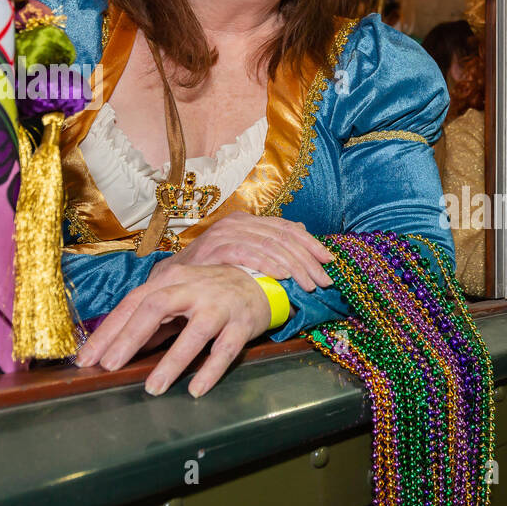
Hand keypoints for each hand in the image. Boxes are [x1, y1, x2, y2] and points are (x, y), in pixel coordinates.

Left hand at [76, 263, 270, 397]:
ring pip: (194, 332)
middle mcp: (194, 288)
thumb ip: (151, 322)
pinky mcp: (242, 324)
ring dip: (172, 361)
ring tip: (153, 388)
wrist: (259, 282)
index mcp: (172, 280)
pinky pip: (225, 349)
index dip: (109, 330)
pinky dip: (211, 370)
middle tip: (109, 366)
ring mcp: (220, 306)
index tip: (87, 358)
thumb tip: (119, 348)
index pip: (133, 302)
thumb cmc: (211, 293)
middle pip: (156, 307)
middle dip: (130, 337)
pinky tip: (196, 390)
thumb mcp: (178, 299)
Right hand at [150, 213, 334, 291]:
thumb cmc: (215, 268)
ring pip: (270, 246)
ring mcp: (226, 233)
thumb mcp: (246, 252)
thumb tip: (301, 228)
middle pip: (283, 238)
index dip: (312, 244)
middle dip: (308, 260)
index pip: (288, 228)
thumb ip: (271, 241)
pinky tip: (283, 277)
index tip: (329, 261)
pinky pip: (248, 254)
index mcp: (249, 220)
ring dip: (293, 267)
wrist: (177, 278)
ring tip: (308, 284)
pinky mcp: (215, 248)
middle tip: (323, 281)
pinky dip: (268, 264)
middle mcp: (239, 222)